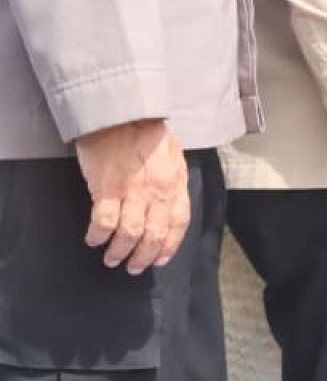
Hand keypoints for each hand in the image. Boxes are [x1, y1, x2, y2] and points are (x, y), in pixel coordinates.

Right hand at [74, 119, 187, 273]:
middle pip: (154, 234)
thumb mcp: (172, 155)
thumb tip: (169, 201)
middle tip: (134, 267)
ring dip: (120, 251)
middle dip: (144, 256)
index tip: (160, 259)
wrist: (120, 114)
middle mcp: (158, 192)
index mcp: (175, 184)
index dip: (170, 245)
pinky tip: (93, 239)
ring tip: (112, 259)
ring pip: (130, 233)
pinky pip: (104, 221)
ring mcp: (133, 191)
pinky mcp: (107, 189)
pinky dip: (98, 234)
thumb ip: (172, 180)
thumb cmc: (145, 131)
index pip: (178, 223)